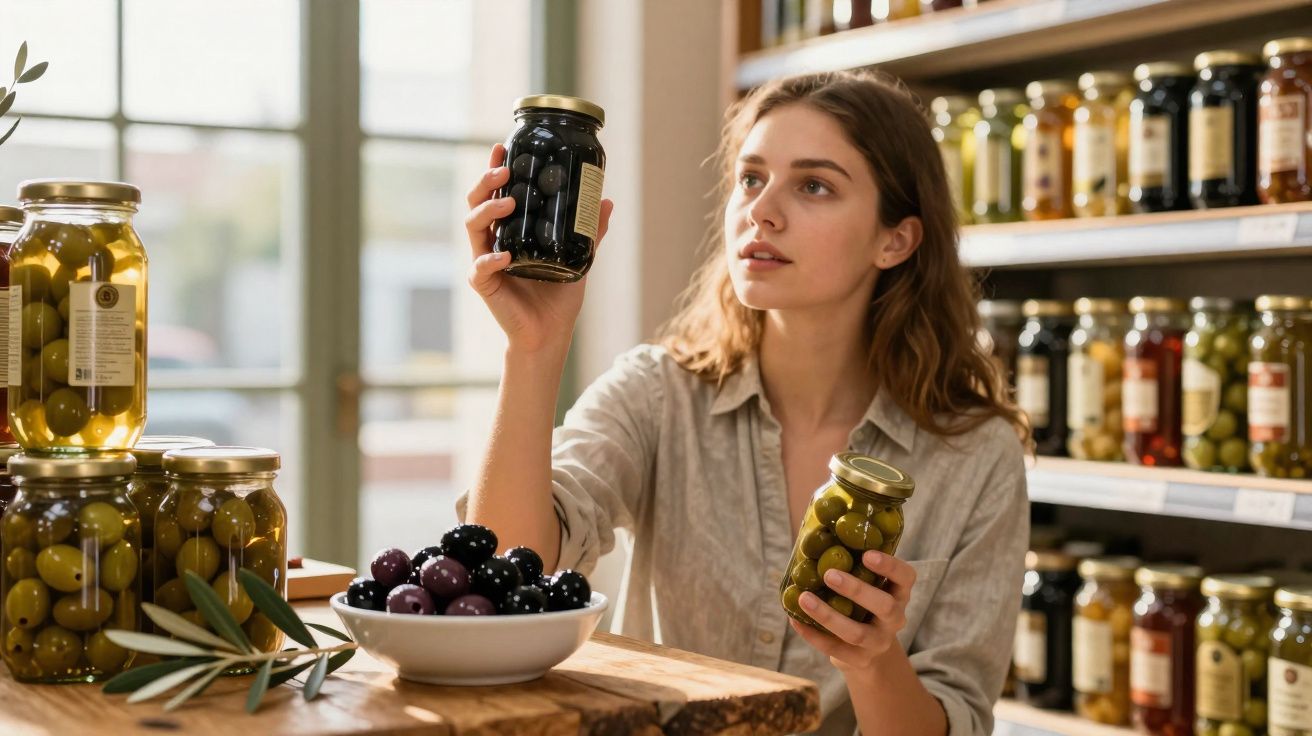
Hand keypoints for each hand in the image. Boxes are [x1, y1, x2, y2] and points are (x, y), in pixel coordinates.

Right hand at [465, 144, 614, 354]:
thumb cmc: (558, 297)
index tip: (502, 148)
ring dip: (487, 210)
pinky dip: (491, 259)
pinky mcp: (484, 284)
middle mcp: (493, 241)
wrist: (550, 333)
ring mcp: (485, 261)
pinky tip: (504, 255)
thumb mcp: (580, 258)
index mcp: (511, 231)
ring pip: (473, 227)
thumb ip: (589, 232)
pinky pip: (480, 267)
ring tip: (508, 202)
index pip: (496, 193)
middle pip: (477, 202)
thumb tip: (606, 201)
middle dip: (485, 182)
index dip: (495, 170)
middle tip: (503, 170)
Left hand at [789, 551, 915, 674]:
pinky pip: (835, 649)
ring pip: (856, 632)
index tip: (867, 554)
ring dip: (827, 615)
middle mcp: (895, 618)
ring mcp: (878, 642)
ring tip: (804, 598)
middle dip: (856, 589)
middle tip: (829, 574)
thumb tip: (815, 528)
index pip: (906, 577)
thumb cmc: (863, 605)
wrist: (870, 654)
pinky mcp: (859, 660)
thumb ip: (853, 564)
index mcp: (899, 593)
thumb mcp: (868, 585)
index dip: (890, 566)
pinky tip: (794, 619)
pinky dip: (812, 634)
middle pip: (884, 606)